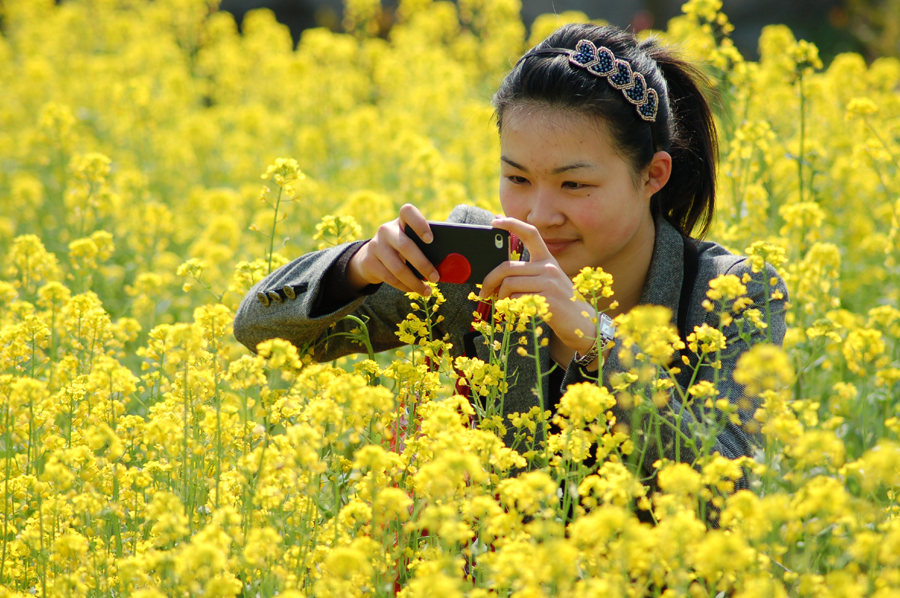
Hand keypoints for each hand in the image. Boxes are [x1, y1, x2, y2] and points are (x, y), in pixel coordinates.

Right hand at [347, 204, 438, 295]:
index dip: (419, 223)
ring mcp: (375, 246)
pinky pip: (390, 278)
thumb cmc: (400, 249)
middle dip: (423, 265)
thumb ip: (425, 246)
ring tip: (427, 291)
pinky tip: (414, 289)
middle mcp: (386, 230)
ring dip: (415, 282)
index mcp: (400, 221)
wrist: (370, 257)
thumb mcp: (409, 241)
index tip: (430, 239)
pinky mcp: (369, 262)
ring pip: (398, 268)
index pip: (408, 212)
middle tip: (436, 277)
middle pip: (405, 246)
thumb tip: (450, 263)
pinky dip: (405, 287)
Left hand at [480, 216, 597, 358]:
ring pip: (509, 284)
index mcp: (548, 260)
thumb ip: (528, 276)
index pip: (531, 233)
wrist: (583, 324)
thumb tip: (498, 277)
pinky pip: (516, 299)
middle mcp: (549, 268)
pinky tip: (518, 311)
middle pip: (507, 267)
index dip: (512, 224)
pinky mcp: (547, 299)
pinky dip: (511, 307)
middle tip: (484, 292)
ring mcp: (549, 283)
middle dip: (489, 280)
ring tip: (503, 305)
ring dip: (501, 297)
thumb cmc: (560, 305)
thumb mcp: (548, 283)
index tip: (495, 221)